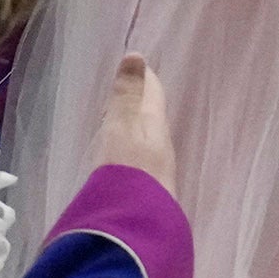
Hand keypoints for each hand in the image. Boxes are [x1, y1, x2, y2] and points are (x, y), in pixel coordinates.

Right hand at [90, 54, 176, 193]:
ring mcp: (155, 170)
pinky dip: (129, 149)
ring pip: (145, 139)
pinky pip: (138, 159)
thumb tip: (136, 55)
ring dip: (133, 127)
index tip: (135, 66)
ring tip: (117, 122)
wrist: (134, 222)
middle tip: (122, 92)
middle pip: (151, 117)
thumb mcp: (122, 124)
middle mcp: (161, 145)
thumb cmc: (126, 166)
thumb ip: (126, 94)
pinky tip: (119, 157)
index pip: (153, 94)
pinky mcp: (145, 190)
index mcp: (156, 125)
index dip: (144, 78)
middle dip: (138, 102)